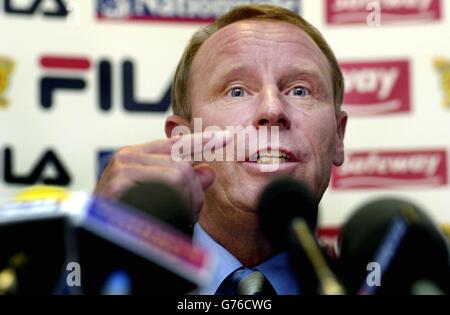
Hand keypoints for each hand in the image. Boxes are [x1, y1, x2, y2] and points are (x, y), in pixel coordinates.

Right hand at [94, 131, 230, 217]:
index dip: (203, 141)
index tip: (227, 137)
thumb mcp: (159, 199)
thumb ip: (183, 184)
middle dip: (194, 193)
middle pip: (183, 164)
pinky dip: (177, 204)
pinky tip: (169, 216)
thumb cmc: (126, 221)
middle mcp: (127, 157)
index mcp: (136, 157)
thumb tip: (208, 172)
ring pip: (179, 174)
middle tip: (190, 213)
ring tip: (178, 218)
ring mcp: (121, 167)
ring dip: (187, 202)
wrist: (94, 242)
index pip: (176, 144)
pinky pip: (166, 184)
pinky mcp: (119, 181)